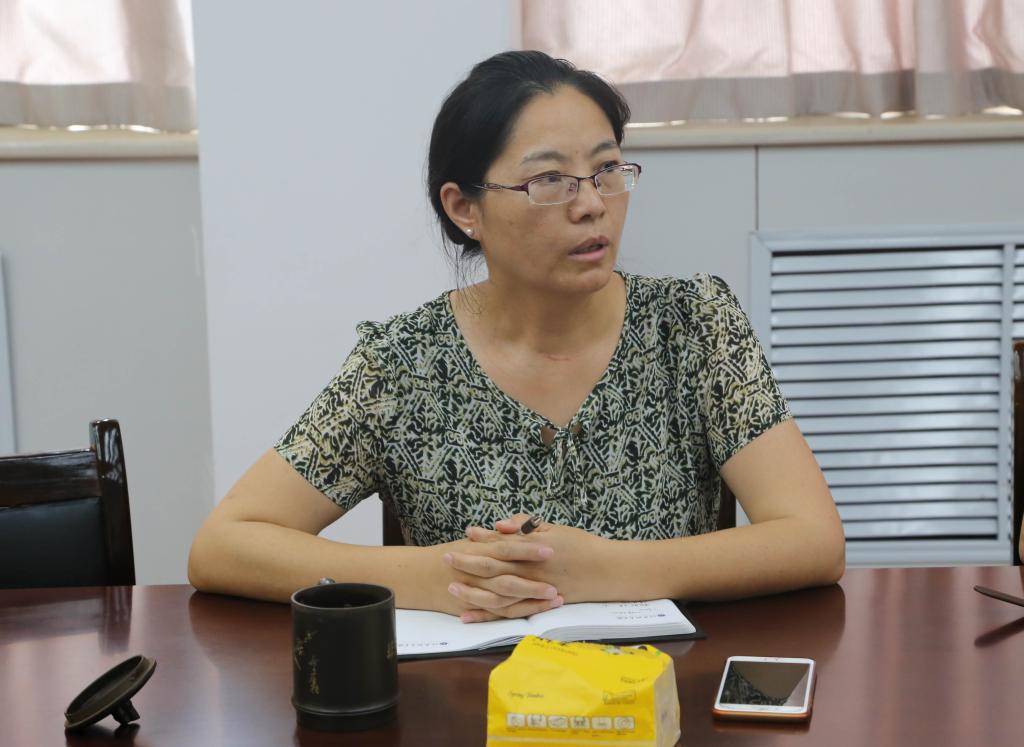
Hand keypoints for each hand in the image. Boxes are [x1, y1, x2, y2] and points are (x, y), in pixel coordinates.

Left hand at [451, 514, 613, 619]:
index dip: (481, 539)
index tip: (464, 534)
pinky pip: (507, 613)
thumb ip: (526, 527)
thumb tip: (499, 525)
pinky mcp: (536, 606)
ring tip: (451, 586)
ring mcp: (532, 591)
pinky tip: (468, 615)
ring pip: (495, 593)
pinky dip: (487, 614)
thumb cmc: (582, 546)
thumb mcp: (555, 529)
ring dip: (471, 590)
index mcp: (533, 549)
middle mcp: (529, 571)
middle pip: (492, 567)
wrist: (607, 571)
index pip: (501, 543)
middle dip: (467, 562)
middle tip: (446, 557)